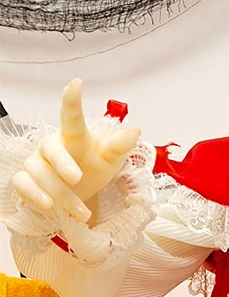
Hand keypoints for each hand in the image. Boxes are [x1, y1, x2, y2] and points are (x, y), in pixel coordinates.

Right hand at [11, 79, 140, 222]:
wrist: (77, 194)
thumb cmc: (92, 169)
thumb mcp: (110, 159)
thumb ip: (119, 146)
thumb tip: (135, 130)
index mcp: (74, 136)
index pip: (71, 116)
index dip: (72, 100)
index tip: (76, 84)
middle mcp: (51, 145)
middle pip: (52, 150)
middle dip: (63, 165)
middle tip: (79, 178)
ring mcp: (36, 162)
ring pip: (41, 175)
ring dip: (63, 196)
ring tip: (82, 212)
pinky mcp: (25, 180)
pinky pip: (23, 185)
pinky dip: (34, 196)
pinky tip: (47, 206)